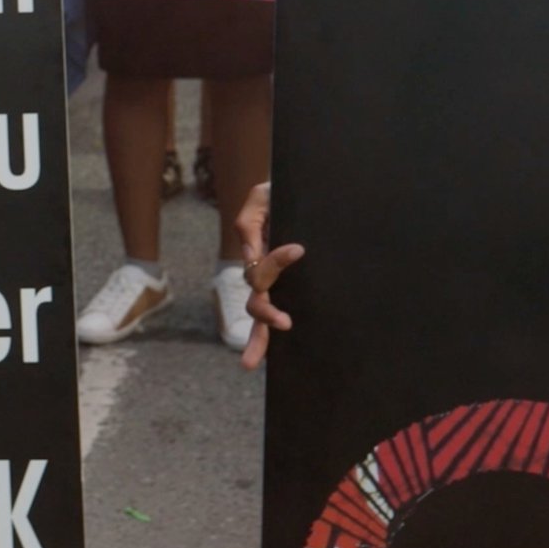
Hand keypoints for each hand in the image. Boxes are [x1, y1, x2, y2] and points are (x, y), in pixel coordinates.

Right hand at [235, 183, 304, 370]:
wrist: (299, 190)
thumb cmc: (278, 193)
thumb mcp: (261, 199)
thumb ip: (249, 223)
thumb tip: (250, 257)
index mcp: (257, 254)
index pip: (260, 270)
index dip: (276, 262)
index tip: (299, 250)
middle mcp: (265, 274)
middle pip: (257, 303)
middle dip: (266, 316)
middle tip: (284, 323)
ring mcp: (279, 283)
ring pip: (263, 315)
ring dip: (263, 335)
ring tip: (261, 354)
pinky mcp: (298, 285)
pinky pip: (282, 311)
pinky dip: (272, 333)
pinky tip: (275, 357)